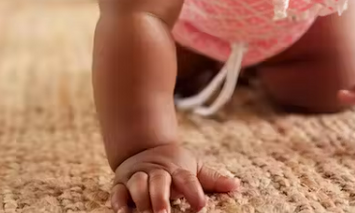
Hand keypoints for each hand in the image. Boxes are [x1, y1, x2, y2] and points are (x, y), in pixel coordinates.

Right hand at [109, 143, 238, 212]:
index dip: (193, 191)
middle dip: (161, 197)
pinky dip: (119, 202)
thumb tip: (236, 186)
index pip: (187, 179)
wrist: (145, 149)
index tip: (200, 205)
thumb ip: (212, 179)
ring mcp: (138, 176)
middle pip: (159, 181)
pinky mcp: (121, 184)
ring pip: (137, 184)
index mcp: (177, 170)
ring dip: (141, 198)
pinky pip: (118, 192)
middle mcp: (157, 172)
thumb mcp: (194, 169)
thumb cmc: (174, 166)